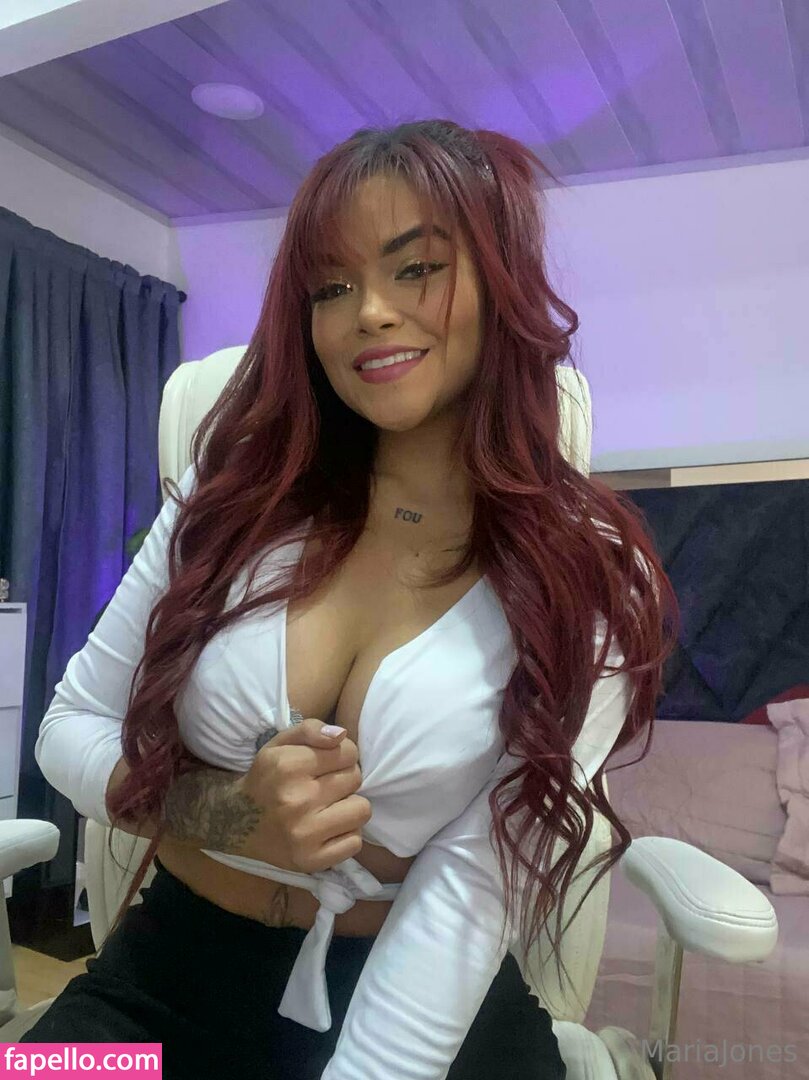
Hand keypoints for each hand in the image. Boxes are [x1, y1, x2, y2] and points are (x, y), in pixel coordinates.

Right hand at [232, 718, 371, 872]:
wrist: (236, 822)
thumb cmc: (266, 778)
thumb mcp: (280, 743)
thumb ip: (311, 729)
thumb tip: (341, 735)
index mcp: (288, 766)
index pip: (348, 752)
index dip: (342, 755)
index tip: (328, 764)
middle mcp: (296, 800)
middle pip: (356, 779)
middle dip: (345, 779)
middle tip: (325, 786)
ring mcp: (304, 834)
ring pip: (362, 810)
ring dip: (350, 807)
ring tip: (330, 807)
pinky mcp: (310, 861)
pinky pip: (355, 842)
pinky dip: (346, 835)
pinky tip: (327, 829)